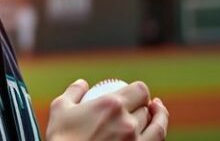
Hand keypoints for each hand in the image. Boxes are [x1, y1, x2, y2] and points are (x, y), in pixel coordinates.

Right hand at [45, 79, 168, 140]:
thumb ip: (74, 92)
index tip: (136, 95)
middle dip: (143, 106)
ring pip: (154, 126)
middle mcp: (128, 122)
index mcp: (112, 104)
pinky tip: (156, 131)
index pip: (140, 90)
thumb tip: (82, 84)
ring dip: (154, 119)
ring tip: (154, 115)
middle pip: (146, 108)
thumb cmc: (62, 139)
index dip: (140, 91)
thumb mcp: (60, 109)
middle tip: (138, 108)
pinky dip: (159, 133)